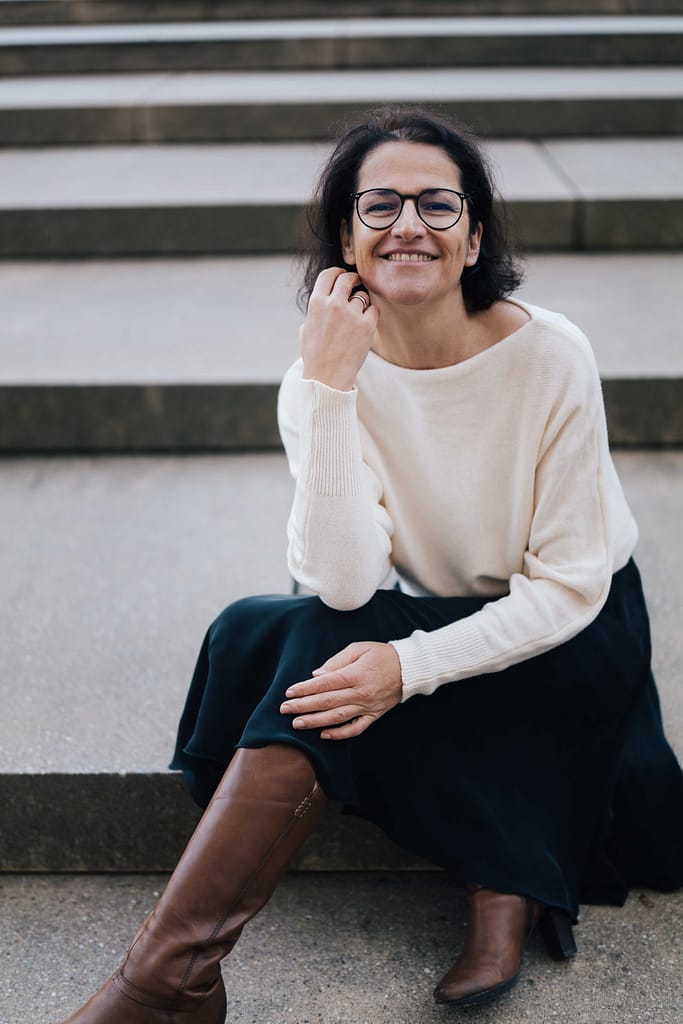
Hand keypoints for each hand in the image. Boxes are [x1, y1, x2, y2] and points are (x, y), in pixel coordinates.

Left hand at [280, 641, 401, 739]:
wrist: (410, 668)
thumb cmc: (381, 654)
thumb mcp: (359, 648)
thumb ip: (336, 662)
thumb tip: (316, 675)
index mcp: (356, 674)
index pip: (325, 684)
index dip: (305, 689)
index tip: (289, 692)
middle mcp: (361, 693)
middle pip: (327, 702)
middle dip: (303, 706)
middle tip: (284, 710)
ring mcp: (367, 706)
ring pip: (337, 717)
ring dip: (315, 722)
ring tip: (297, 724)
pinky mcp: (374, 715)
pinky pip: (355, 729)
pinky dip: (339, 734)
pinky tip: (323, 734)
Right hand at [300, 268, 378, 390]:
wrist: (326, 377)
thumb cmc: (315, 356)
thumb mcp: (306, 329)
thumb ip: (316, 310)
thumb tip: (324, 299)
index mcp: (316, 303)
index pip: (329, 274)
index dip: (337, 273)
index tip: (342, 277)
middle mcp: (334, 304)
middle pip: (348, 278)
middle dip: (353, 280)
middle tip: (356, 286)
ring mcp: (351, 314)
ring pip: (362, 296)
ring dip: (361, 303)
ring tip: (356, 318)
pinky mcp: (367, 325)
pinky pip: (374, 310)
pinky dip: (371, 316)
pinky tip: (364, 326)